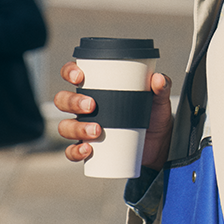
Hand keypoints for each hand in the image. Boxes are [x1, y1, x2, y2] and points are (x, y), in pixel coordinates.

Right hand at [53, 60, 173, 167]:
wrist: (159, 144)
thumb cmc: (153, 115)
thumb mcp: (158, 100)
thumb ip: (161, 87)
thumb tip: (158, 78)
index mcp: (97, 88)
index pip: (73, 75)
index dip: (69, 72)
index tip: (79, 76)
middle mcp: (85, 107)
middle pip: (62, 100)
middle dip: (72, 102)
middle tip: (92, 105)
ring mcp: (85, 128)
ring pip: (65, 126)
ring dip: (76, 127)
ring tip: (97, 131)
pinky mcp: (90, 148)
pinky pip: (72, 151)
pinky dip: (75, 151)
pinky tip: (88, 149)